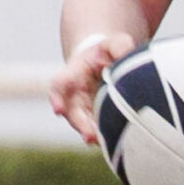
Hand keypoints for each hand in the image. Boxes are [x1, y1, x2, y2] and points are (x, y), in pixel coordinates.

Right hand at [50, 30, 134, 146]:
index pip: (60, 84)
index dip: (57, 97)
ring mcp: (81, 107)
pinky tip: (113, 142)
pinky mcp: (91, 116)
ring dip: (90, 134)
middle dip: (79, 124)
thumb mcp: (115, 42)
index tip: (58, 110)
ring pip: (82, 124)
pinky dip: (101, 136)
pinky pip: (94, 128)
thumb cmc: (107, 50)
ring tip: (102, 142)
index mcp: (74, 71)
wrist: (103, 60)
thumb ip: (120, 46)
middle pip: (71, 111)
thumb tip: (127, 58)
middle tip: (90, 136)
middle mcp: (73, 92)